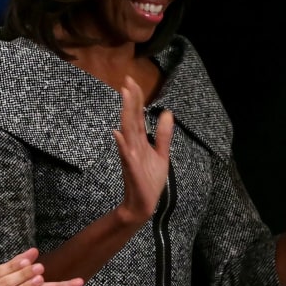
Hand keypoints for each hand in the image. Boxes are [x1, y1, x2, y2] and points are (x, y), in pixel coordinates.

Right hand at [113, 76, 172, 223]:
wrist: (143, 204)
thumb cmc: (150, 181)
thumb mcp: (161, 155)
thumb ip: (163, 135)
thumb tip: (167, 113)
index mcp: (140, 141)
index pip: (137, 115)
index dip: (136, 98)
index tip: (132, 81)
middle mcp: (133, 145)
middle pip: (131, 118)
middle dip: (130, 100)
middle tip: (127, 81)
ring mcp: (131, 156)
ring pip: (127, 131)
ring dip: (126, 114)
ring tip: (125, 96)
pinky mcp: (131, 169)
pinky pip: (126, 155)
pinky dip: (122, 144)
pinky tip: (118, 133)